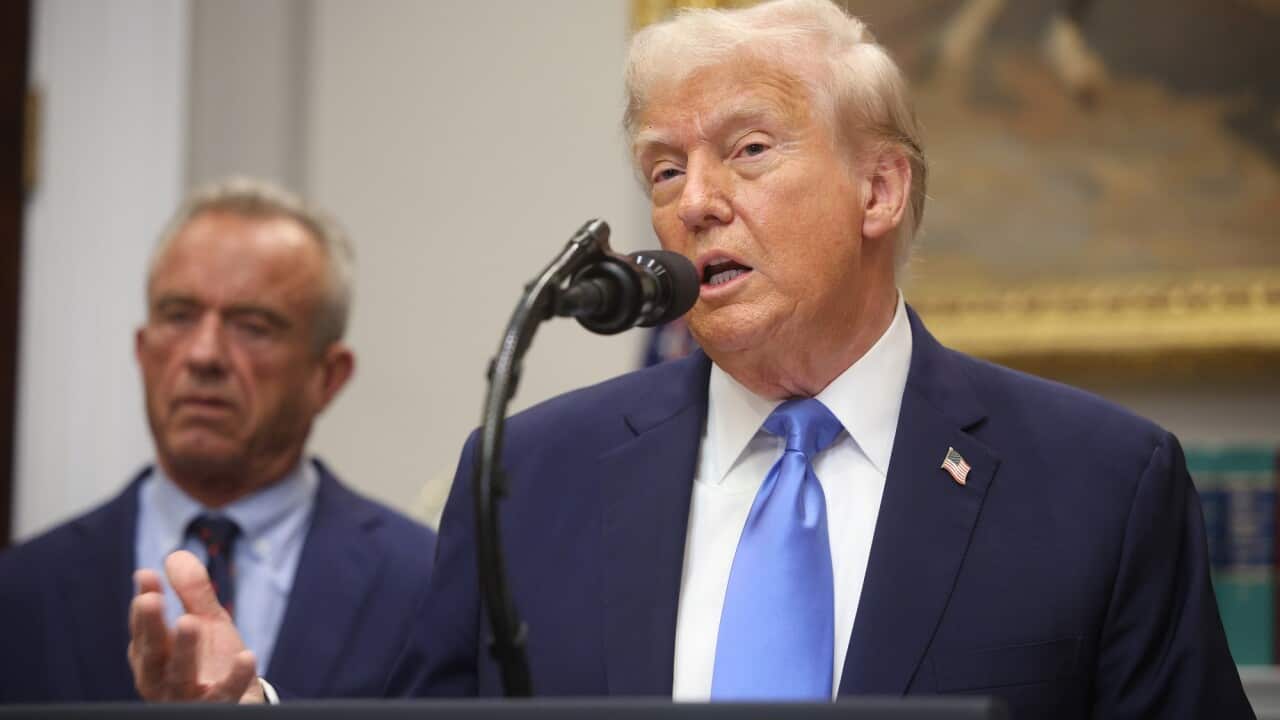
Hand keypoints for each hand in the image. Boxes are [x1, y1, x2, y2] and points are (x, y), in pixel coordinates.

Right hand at [127, 550, 265, 702]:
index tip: (145, 575)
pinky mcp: (219, 706)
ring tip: (190, 622)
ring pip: (181, 677)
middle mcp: (163, 680)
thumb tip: (175, 555)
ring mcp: (189, 697)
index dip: (143, 605)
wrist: (239, 697)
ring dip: (184, 650)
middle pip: (153, 655)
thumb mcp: (206, 621)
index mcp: (154, 656)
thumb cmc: (212, 660)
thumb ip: (192, 592)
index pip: (143, 630)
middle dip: (150, 628)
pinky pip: (226, 694)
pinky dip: (235, 677)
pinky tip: (248, 656)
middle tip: (151, 600)